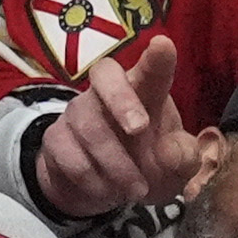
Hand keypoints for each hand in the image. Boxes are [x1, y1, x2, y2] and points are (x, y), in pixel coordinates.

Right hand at [34, 34, 202, 220]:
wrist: (105, 189)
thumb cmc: (149, 164)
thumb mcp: (174, 167)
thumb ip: (182, 157)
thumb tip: (171, 153)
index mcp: (146, 91)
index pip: (151, 68)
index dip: (157, 58)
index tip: (163, 45)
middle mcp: (108, 93)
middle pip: (104, 73)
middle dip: (121, 99)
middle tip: (138, 129)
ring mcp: (78, 112)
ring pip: (89, 127)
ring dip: (116, 164)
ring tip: (136, 190)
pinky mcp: (56, 138)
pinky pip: (71, 156)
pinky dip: (94, 181)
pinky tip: (109, 192)